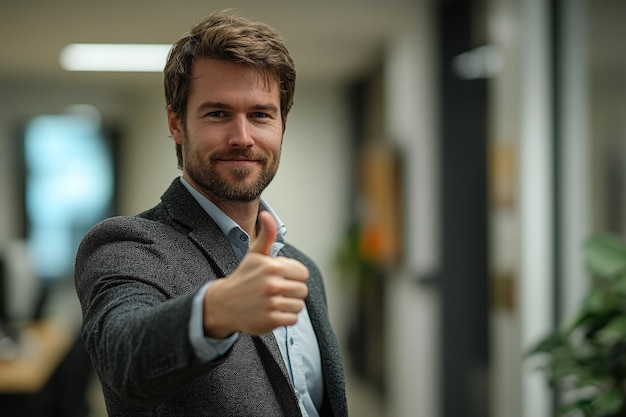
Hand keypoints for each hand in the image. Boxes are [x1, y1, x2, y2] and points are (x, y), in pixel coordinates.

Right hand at [203, 211, 308, 337]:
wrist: (223, 304)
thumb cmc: (244, 277)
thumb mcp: (255, 254)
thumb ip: (267, 235)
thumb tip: (266, 214)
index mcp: (272, 267)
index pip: (303, 273)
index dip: (293, 275)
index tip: (280, 277)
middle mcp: (272, 285)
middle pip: (302, 291)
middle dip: (292, 291)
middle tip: (276, 291)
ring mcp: (271, 304)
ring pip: (298, 306)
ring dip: (288, 305)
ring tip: (273, 301)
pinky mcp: (270, 321)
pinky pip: (292, 319)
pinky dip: (284, 318)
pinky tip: (271, 312)